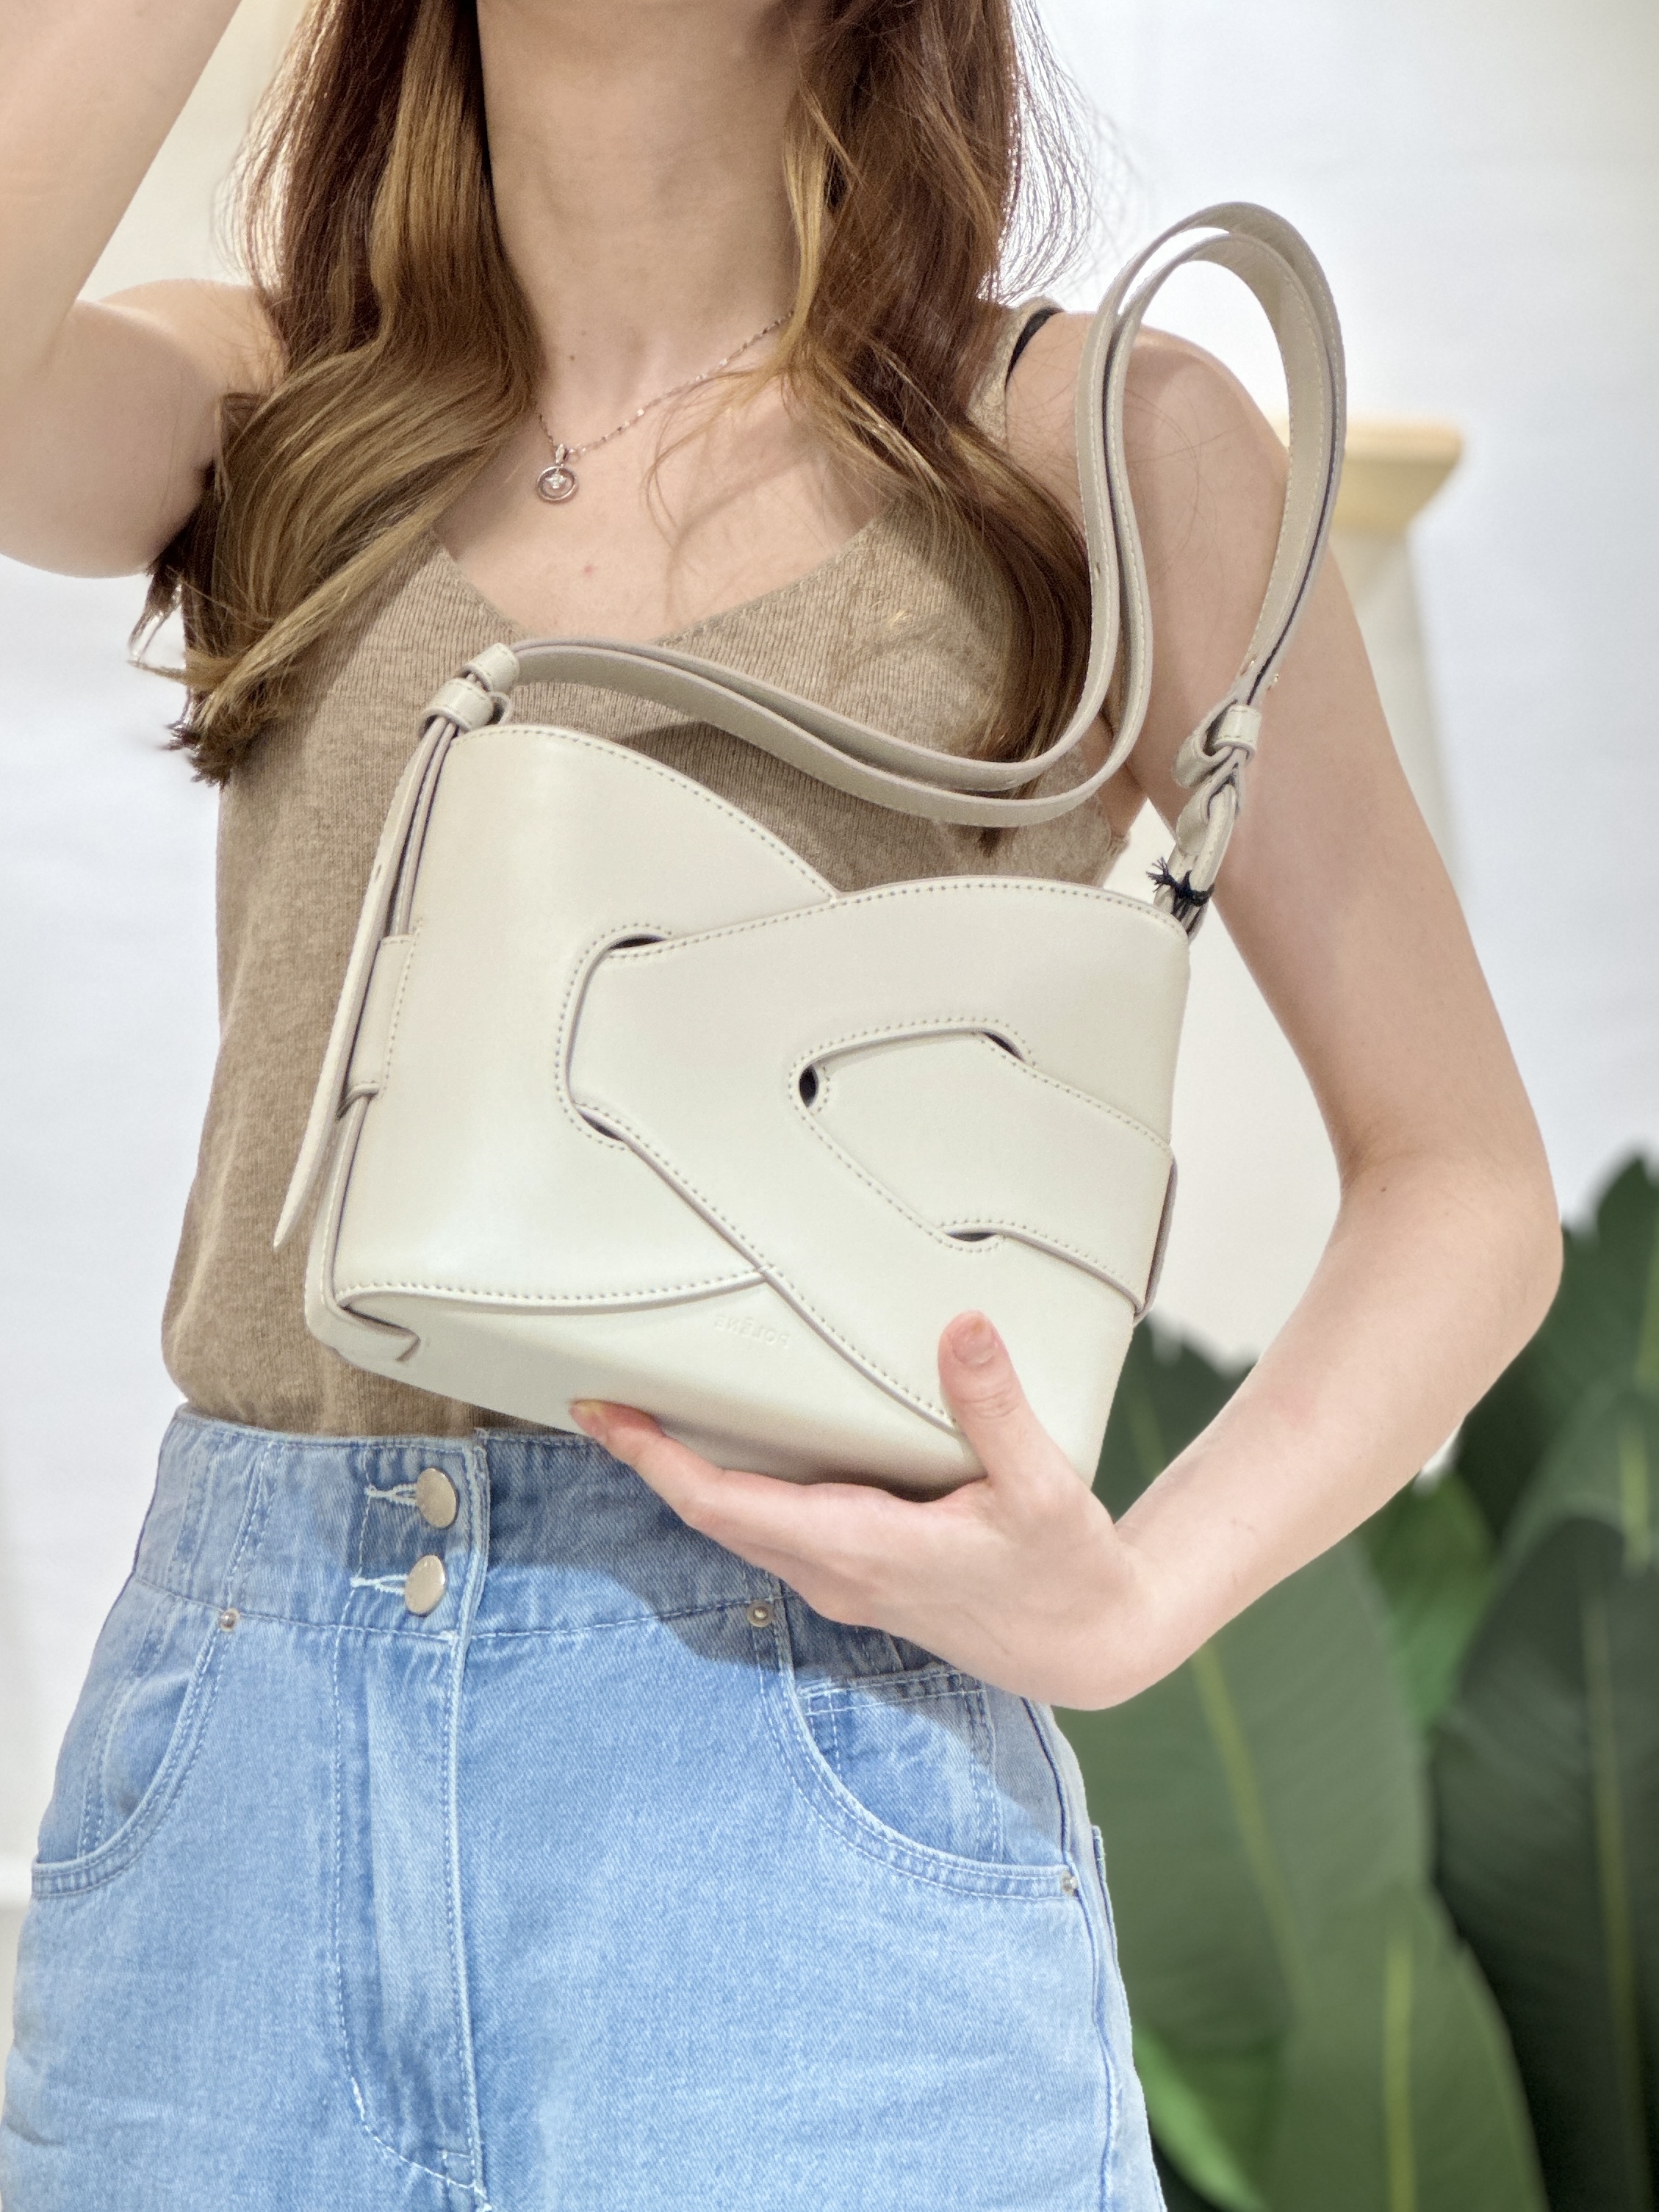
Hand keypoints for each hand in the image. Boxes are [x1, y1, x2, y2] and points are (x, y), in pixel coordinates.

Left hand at [569, 1311, 1164, 1709]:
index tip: (604, 1416)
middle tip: (604, 1397)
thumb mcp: (1042, 1487)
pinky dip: (741, 1488)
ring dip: (692, 1476)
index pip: (723, 1507)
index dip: (656, 1461)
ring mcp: (844, 1581)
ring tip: (653, 1414)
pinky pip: (778, 1528)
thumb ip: (995, 1408)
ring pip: (743, 1525)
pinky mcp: (863, 1575)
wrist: (1090, 1645)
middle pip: (714, 1515)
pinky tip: (744, 1448)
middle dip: (654, 1460)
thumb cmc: (1065, 1572)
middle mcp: (835, 1573)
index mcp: (859, 1550)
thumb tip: (962, 1328)